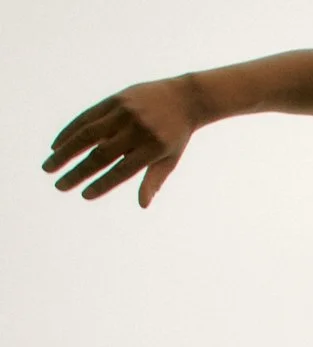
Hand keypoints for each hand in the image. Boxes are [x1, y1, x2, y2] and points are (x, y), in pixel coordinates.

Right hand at [42, 76, 199, 207]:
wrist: (185, 97)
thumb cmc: (176, 135)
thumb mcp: (170, 158)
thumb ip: (154, 180)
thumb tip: (143, 205)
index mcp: (153, 147)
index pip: (122, 170)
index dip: (103, 184)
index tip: (85, 195)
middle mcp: (137, 129)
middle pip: (101, 154)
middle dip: (78, 172)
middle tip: (59, 186)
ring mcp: (125, 112)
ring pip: (88, 134)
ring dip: (65, 151)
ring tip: (49, 166)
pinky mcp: (116, 99)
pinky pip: (87, 116)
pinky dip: (70, 131)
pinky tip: (57, 145)